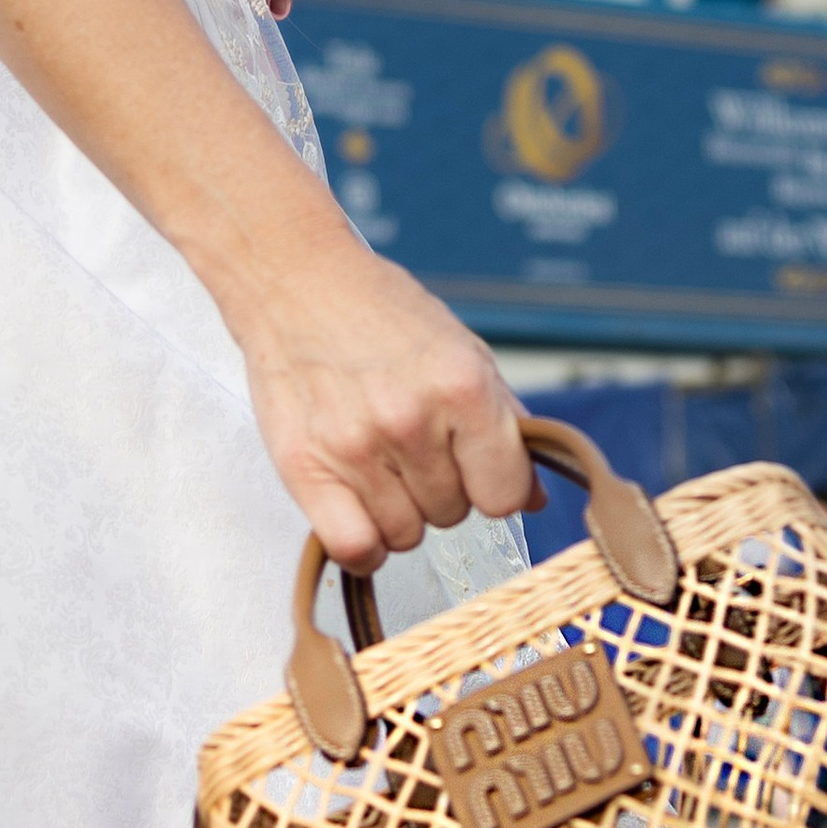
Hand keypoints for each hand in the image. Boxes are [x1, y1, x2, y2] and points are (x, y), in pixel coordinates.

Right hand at [234, 221, 534, 573]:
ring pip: (405, 536)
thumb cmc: (377, 311)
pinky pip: (353, 547)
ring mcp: (354, 446)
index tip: (474, 468)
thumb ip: (504, 422)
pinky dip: (363, 543)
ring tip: (378, 460)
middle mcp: (411, 419)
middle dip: (440, 488)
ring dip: (399, 510)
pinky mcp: (304, 465)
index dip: (493, 485)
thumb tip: (533, 497)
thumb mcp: (460, 348)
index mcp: (463, 386)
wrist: (293, 280)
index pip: (505, 495)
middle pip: (453, 516)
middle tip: (411, 444)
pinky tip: (361, 509)